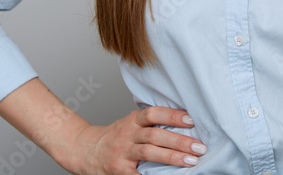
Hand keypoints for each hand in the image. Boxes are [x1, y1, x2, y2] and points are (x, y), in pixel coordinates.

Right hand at [66, 106, 205, 173]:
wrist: (83, 150)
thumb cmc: (114, 137)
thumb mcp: (129, 124)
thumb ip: (150, 123)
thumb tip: (184, 123)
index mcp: (131, 121)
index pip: (153, 113)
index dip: (172, 115)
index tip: (191, 120)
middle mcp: (127, 135)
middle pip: (155, 135)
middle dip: (179, 140)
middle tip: (199, 146)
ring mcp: (122, 153)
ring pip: (149, 152)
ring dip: (173, 157)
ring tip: (191, 160)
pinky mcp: (120, 171)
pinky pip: (139, 174)